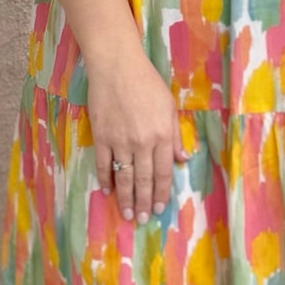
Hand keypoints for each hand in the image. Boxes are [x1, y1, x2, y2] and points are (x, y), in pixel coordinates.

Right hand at [85, 47, 191, 221]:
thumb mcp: (169, 107)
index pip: (163, 172)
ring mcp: (120, 140)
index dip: (163, 193)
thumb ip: (174, 135)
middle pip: (144, 180)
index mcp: (162, 135)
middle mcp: (142, 142)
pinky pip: (104, 164)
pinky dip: (105, 179)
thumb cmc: (147, 83)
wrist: (117, 65)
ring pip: (124, 177)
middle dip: (145, 202)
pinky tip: (107, 191)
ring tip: (127, 213)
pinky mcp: (101, 136)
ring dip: (126, 198)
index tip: (161, 208)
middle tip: (143, 219)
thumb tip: (183, 158)